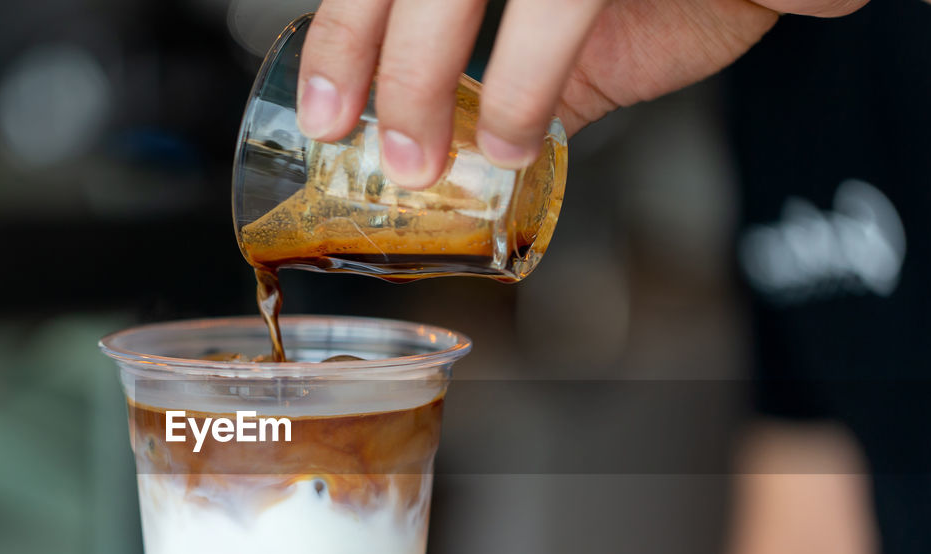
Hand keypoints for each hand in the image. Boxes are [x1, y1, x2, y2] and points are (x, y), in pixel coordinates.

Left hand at [296, 0, 866, 188]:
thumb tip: (476, 142)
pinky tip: (520, 139)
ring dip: (423, 75)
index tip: (327, 110)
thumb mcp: (603, 31)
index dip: (346, 34)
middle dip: (370, 58)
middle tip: (362, 148)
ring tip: (420, 160)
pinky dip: (525, 81)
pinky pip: (557, 2)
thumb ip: (536, 73)